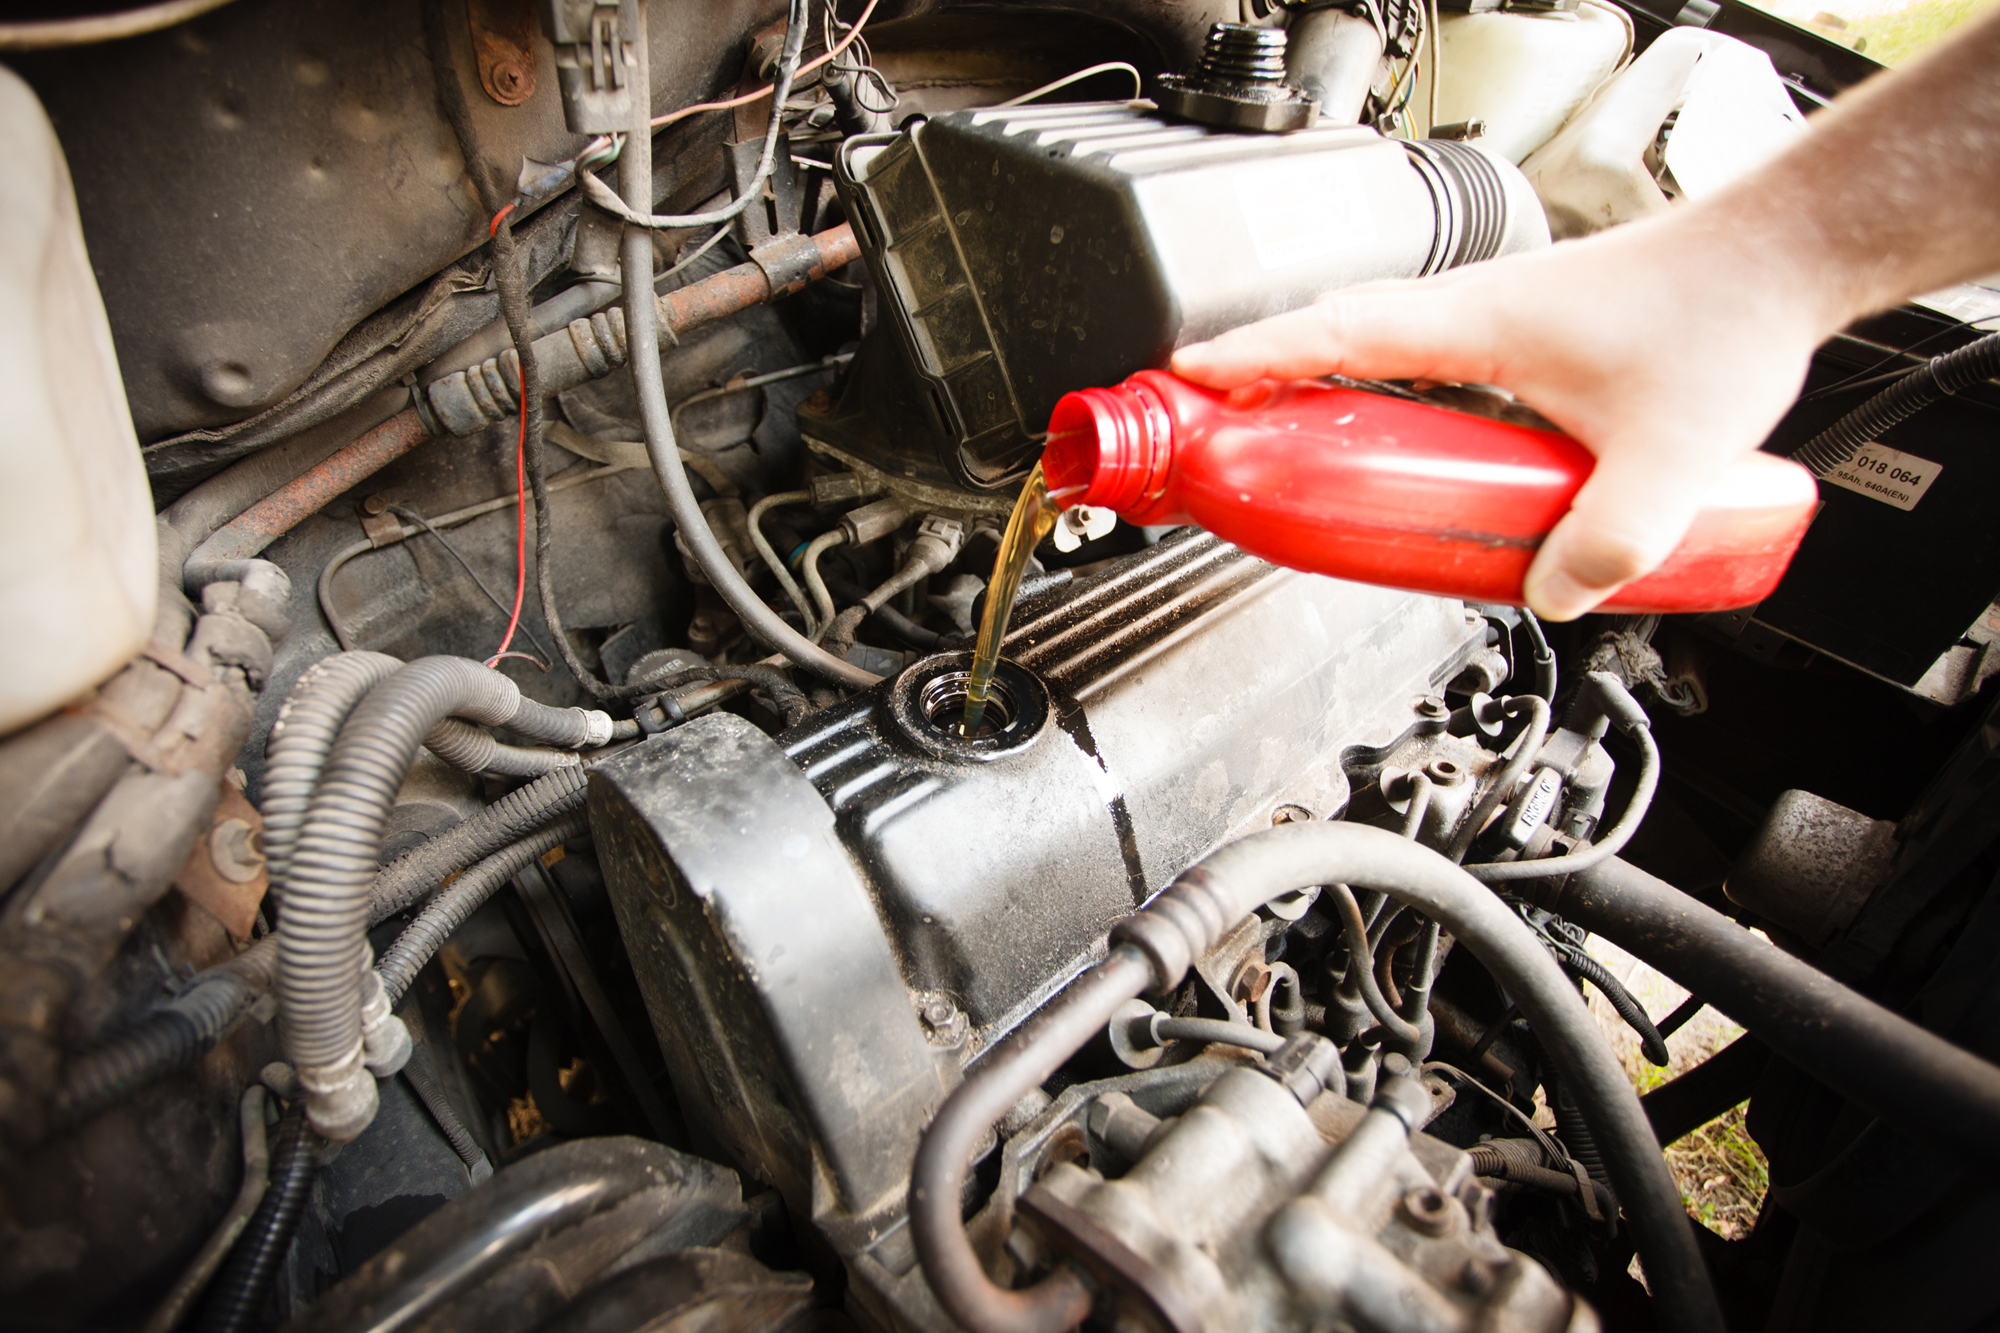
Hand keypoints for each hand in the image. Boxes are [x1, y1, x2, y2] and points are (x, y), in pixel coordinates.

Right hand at [1171, 214, 1833, 619]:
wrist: (1781, 262)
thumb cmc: (1723, 318)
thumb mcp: (1669, 458)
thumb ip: (1608, 543)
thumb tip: (1553, 598)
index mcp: (1479, 321)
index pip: (1336, 333)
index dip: (1254, 360)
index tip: (1190, 383)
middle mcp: (1477, 310)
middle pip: (1338, 336)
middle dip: (1265, 379)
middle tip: (1217, 429)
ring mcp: (1500, 317)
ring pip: (1382, 347)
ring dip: (1325, 386)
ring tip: (1291, 448)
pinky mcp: (1531, 334)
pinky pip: (1429, 361)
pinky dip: (1387, 393)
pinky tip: (1406, 449)